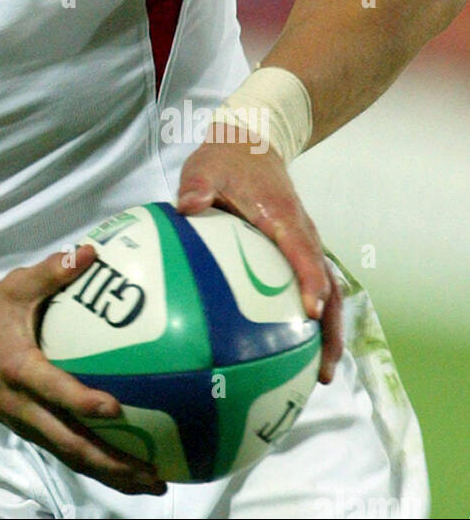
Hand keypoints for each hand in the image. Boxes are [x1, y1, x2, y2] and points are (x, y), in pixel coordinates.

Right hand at [0, 247, 166, 495]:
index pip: (53, 389)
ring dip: (110, 474)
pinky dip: (96, 468)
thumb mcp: (14, 288)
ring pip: (70, 456)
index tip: (115, 408)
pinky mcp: (29, 431)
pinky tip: (126, 473)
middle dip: (111, 461)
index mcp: (20, 368)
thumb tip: (88, 252)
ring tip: (152, 483)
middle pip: (69, 442)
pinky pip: (65, 454)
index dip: (81, 402)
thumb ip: (51, 272)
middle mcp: (23, 404)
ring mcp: (26, 423)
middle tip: (152, 472)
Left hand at [176, 136, 342, 383]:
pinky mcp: (298, 252)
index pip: (303, 252)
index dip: (310, 281)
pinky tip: (297, 352)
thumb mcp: (204, 168)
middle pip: (328, 285)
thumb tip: (187, 206)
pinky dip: (314, 319)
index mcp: (283, 216)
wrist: (250, 145)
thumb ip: (197, 187)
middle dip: (331, 327)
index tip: (311, 313)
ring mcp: (304, 245)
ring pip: (328, 292)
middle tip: (325, 369)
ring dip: (329, 331)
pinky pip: (313, 287)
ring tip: (321, 374)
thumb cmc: (225, 161)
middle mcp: (303, 234)